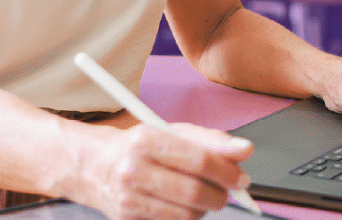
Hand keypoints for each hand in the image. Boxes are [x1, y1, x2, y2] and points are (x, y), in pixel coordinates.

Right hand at [89, 122, 253, 219]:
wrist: (96, 167)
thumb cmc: (140, 146)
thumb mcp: (171, 131)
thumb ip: (210, 140)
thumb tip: (245, 150)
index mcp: (146, 139)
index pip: (198, 159)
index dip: (226, 171)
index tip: (242, 178)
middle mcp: (134, 169)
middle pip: (194, 192)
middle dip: (220, 194)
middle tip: (228, 190)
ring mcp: (129, 200)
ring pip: (186, 215)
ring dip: (205, 209)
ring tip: (204, 195)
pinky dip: (187, 219)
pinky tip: (184, 206)